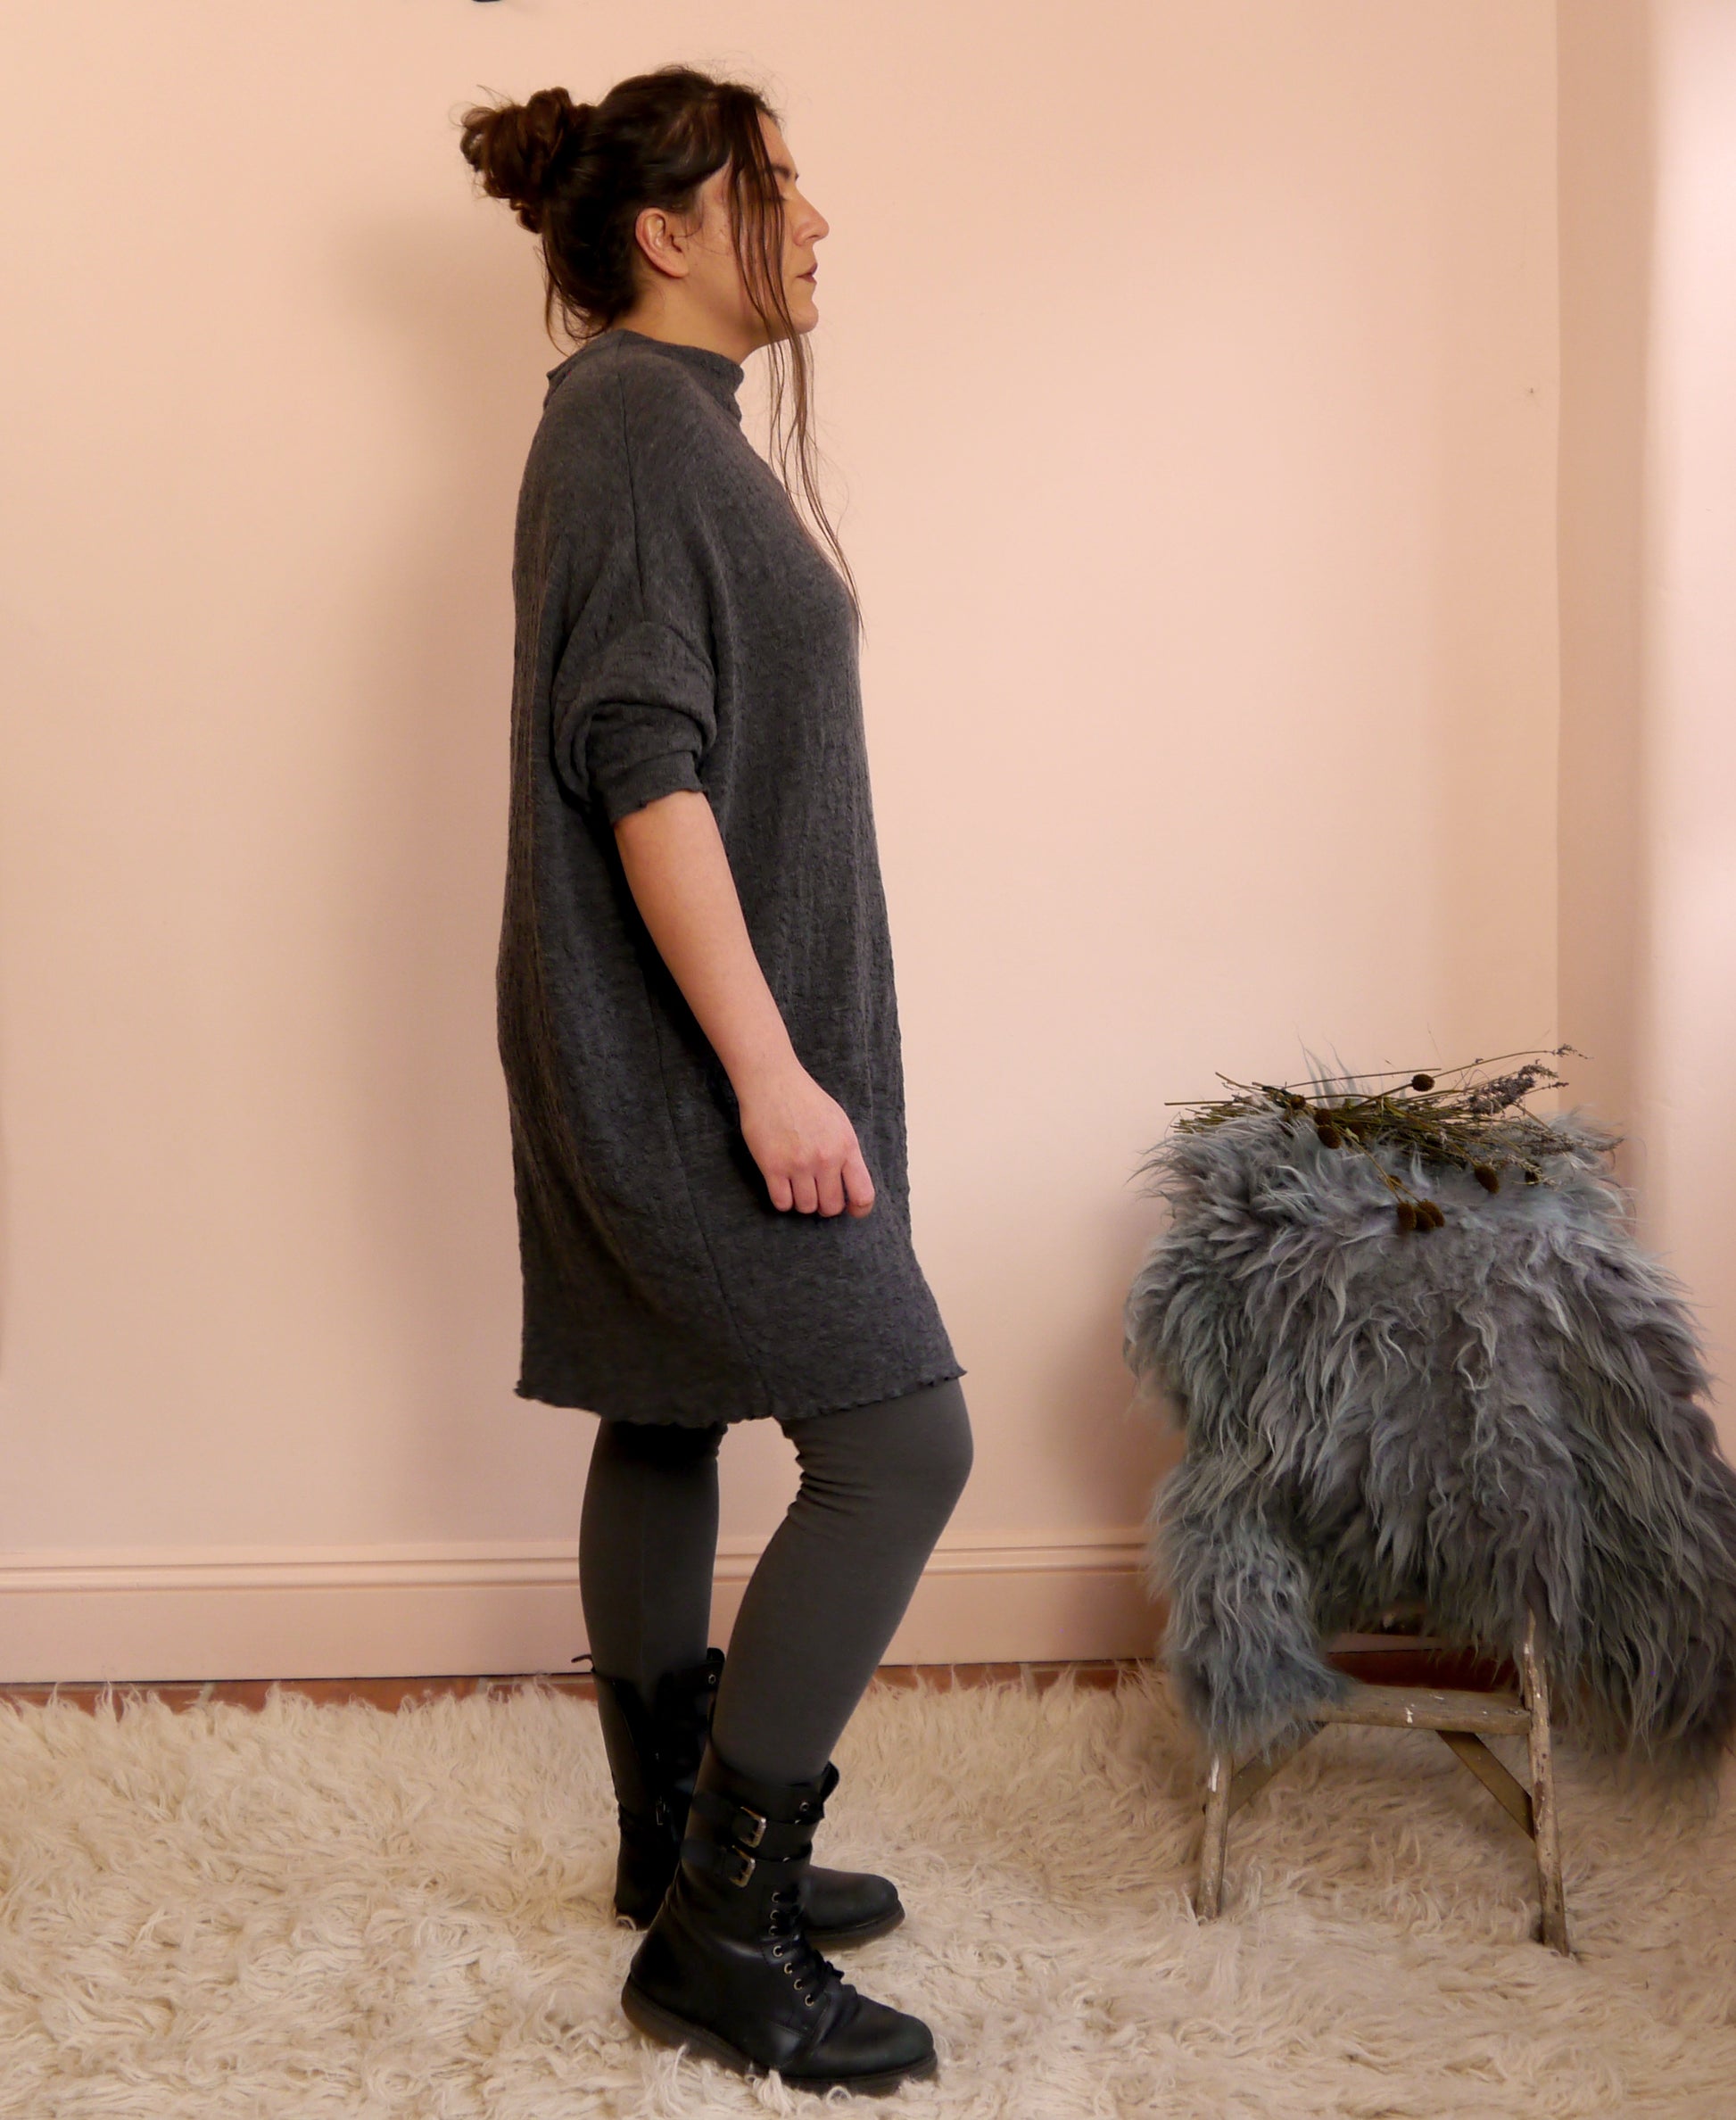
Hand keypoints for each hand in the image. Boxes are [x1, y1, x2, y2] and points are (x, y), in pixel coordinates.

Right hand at [735, 1059, 875, 1217]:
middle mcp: (826, 1158)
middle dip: (825, 1205)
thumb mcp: (839, 1123)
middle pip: (831, 1206)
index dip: (859, 1209)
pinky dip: (783, 1200)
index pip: (863, 1194)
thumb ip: (846, 1153)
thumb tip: (850, 1185)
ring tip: (797, 1186)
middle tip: (817, 1194)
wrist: (773, 1082)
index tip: (851, 1209)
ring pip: (806, 1207)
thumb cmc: (806, 1100)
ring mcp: (798, 1164)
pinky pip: (782, 1203)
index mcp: (847, 1147)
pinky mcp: (773, 1166)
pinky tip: (782, 1186)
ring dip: (802, 1202)